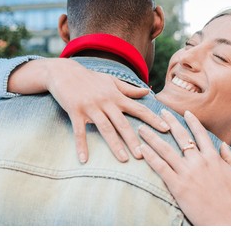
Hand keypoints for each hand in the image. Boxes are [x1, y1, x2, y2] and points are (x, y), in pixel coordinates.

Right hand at [10, 58, 169, 162]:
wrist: (65, 72)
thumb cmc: (90, 78)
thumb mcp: (112, 81)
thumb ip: (130, 89)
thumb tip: (148, 92)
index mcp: (117, 96)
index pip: (139, 109)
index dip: (153, 119)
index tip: (165, 129)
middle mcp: (106, 102)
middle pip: (123, 123)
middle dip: (134, 139)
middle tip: (143, 155)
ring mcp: (91, 107)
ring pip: (105, 128)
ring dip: (114, 144)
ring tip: (123, 159)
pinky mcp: (76, 111)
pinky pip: (79, 131)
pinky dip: (81, 145)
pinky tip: (84, 159)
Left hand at [137, 109, 230, 224]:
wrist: (229, 222)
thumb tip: (223, 145)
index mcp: (213, 158)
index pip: (200, 134)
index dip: (192, 121)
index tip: (185, 112)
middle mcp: (198, 161)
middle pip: (180, 136)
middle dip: (169, 121)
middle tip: (160, 111)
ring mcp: (187, 173)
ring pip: (166, 150)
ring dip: (152, 137)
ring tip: (142, 128)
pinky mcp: (177, 186)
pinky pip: (160, 167)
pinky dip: (150, 157)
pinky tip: (141, 149)